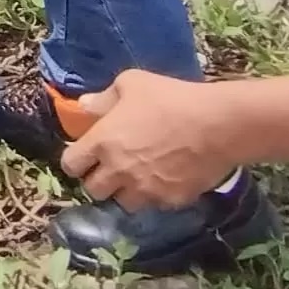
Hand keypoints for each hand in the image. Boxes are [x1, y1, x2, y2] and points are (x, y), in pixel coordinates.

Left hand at [61, 69, 240, 209]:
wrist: (217, 125)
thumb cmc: (171, 98)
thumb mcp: (132, 84)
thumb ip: (103, 99)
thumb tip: (83, 106)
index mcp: (102, 142)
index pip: (71, 165)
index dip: (76, 161)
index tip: (86, 156)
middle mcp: (117, 171)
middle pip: (93, 190)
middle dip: (99, 180)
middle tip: (112, 168)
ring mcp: (143, 190)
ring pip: (122, 203)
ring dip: (125, 192)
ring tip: (138, 177)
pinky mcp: (168, 201)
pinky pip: (153, 205)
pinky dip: (154, 196)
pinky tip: (165, 179)